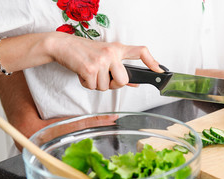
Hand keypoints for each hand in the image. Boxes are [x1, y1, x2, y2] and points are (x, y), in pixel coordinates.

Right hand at [48, 32, 163, 90]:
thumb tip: (136, 83)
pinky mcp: (89, 68)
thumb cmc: (86, 52)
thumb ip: (122, 70)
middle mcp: (112, 53)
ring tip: (90, 72)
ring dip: (97, 84)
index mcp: (118, 49)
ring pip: (106, 87)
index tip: (160, 71)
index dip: (152, 62)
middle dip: (113, 84)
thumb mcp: (107, 57)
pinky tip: (83, 73)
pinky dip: (87, 84)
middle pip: (123, 81)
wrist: (64, 46)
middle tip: (103, 77)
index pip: (141, 51)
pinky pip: (93, 87)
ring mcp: (101, 61)